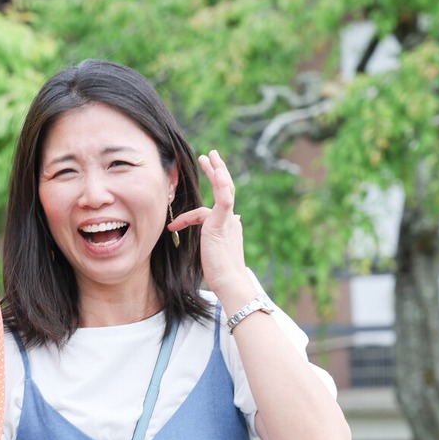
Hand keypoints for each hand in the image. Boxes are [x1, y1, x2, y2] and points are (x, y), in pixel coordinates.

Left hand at [168, 149, 252, 304]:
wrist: (230, 284)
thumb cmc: (221, 273)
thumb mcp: (216, 249)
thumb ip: (216, 235)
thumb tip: (223, 223)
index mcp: (229, 225)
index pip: (221, 201)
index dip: (213, 188)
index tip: (207, 176)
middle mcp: (231, 219)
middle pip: (226, 188)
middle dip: (218, 170)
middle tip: (209, 155)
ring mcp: (228, 220)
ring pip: (224, 189)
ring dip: (216, 172)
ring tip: (207, 157)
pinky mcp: (222, 224)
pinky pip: (223, 200)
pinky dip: (221, 186)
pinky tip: (216, 173)